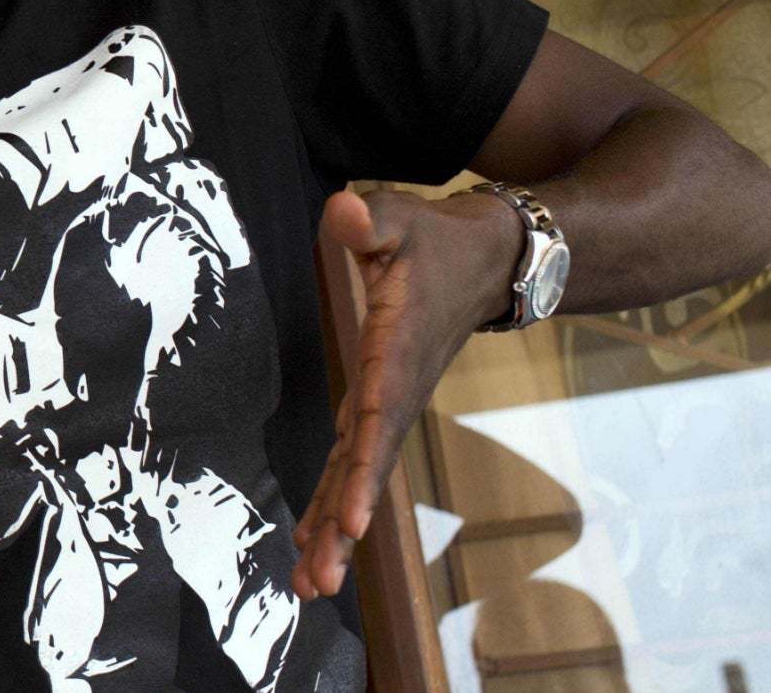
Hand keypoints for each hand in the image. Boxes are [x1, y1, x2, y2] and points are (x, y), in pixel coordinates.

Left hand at [291, 186, 519, 600]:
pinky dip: (336, 500)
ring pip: (360, 473)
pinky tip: (312, 542)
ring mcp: (390, 400)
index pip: (379, 415)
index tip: (355, 524)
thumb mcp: (402, 214)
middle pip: (367, 466)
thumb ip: (372, 217)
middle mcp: (395, 387)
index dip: (367, 469)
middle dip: (343, 525)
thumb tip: (345, 211)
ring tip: (308, 585)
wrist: (487, 259)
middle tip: (316, 584)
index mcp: (396, 348)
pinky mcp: (381, 402)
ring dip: (335, 528)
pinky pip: (356, 460)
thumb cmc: (435, 237)